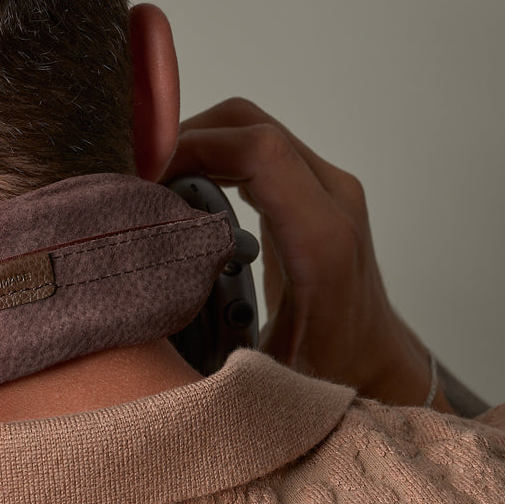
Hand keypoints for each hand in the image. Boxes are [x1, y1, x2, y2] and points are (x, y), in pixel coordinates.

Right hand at [165, 98, 450, 410]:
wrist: (376, 366)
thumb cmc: (329, 375)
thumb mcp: (268, 377)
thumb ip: (216, 358)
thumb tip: (146, 339)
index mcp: (323, 242)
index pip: (257, 151)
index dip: (191, 147)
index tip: (138, 178)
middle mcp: (333, 201)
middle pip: (249, 125)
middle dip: (181, 139)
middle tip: (129, 179)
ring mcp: (325, 189)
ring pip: (249, 128)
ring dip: (192, 144)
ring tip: (145, 185)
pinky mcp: (310, 189)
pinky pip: (253, 147)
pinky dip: (208, 154)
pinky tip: (174, 190)